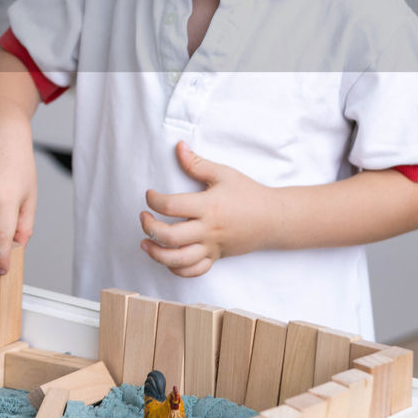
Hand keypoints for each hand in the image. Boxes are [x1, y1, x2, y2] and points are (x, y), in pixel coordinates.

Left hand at [139, 141, 274, 276]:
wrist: (274, 218)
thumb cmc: (248, 194)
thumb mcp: (224, 174)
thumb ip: (198, 163)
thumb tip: (179, 146)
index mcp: (208, 206)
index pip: (171, 206)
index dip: (153, 200)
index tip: (150, 195)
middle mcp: (208, 230)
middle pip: (170, 237)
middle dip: (149, 228)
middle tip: (143, 217)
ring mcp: (212, 247)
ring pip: (178, 260)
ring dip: (156, 254)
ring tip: (145, 243)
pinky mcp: (216, 257)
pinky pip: (194, 271)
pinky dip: (177, 269)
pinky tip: (167, 258)